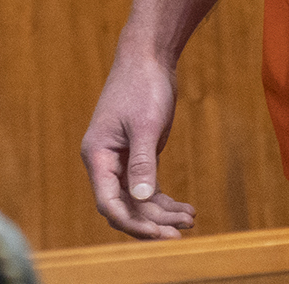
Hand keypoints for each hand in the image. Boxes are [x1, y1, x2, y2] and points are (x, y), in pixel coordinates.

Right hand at [81, 43, 196, 238]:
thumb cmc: (143, 85)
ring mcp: (121, 160)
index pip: (108, 203)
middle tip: (180, 232)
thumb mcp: (146, 125)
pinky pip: (147, 186)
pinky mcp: (137, 154)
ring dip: (162, 212)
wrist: (149, 56)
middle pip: (125, 205)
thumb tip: (141, 197)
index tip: (158, 232)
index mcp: (98, 156)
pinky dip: (164, 199)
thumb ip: (142, 162)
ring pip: (138, 198)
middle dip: (151, 221)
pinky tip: (184, 208)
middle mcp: (106, 162)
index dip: (131, 222)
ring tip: (191, 219)